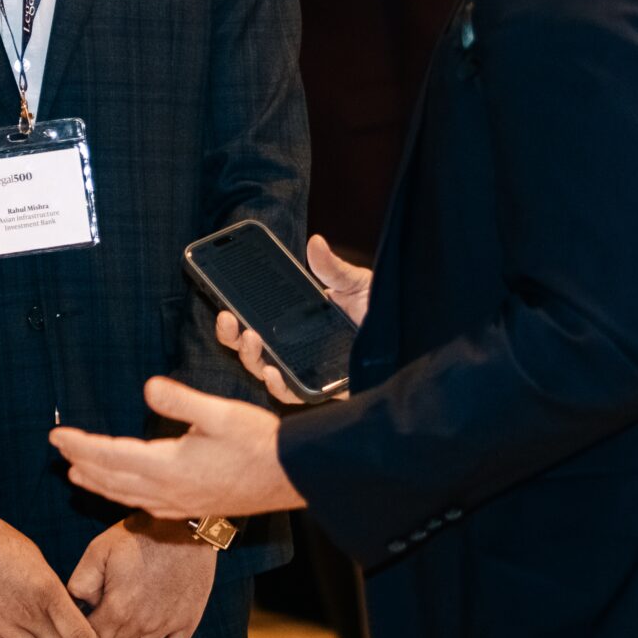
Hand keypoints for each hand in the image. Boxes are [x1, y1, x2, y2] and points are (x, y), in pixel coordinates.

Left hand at [52, 376, 304, 520]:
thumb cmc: (258, 441)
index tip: (56, 436)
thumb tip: (148, 387)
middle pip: (111, 478)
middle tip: (58, 450)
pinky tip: (124, 492)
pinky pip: (144, 504)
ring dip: (97, 483)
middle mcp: (167, 490)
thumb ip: (181, 400)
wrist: (290, 477)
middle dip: (81, 463)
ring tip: (75, 474)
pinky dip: (122, 496)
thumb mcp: (221, 412)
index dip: (81, 445)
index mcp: (169, 466)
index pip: (111, 455)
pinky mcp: (191, 508)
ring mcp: (179, 503)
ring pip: (125, 495)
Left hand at [67, 513, 218, 637]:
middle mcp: (141, 623)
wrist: (185, 526)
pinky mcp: (188, 623)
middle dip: (104, 633)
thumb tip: (77, 606)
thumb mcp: (99, 549)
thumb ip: (81, 582)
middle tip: (106, 614)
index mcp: (117, 607)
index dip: (85, 628)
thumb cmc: (141, 535)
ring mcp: (166, 626)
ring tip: (126, 624)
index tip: (88, 616)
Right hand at [214, 235, 370, 404]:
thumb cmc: (383, 314)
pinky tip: (272, 371)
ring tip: (249, 337)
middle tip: (226, 318)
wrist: (414, 339)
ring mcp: (307, 370)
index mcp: (298, 322)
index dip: (235, 315)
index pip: (257, 320)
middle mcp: (297, 348)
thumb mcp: (357, 285)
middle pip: (252, 347)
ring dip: (249, 356)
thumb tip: (315, 243)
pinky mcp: (324, 390)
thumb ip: (333, 269)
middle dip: (231, 335)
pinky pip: (293, 393)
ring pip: (264, 371)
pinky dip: (278, 385)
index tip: (222, 301)